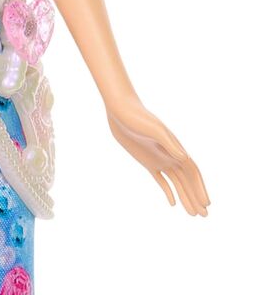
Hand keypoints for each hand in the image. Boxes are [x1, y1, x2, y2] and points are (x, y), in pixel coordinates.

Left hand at [106, 93, 208, 215]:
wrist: (120, 110)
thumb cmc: (138, 116)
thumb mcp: (154, 128)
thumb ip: (169, 143)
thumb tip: (185, 157)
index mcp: (176, 148)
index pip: (192, 172)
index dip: (200, 187)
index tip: (207, 203)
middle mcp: (171, 155)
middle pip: (187, 181)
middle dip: (196, 197)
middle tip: (204, 216)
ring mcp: (159, 158)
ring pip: (177, 183)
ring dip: (185, 197)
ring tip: (193, 215)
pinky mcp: (147, 161)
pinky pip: (161, 179)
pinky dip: (168, 191)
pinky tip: (173, 204)